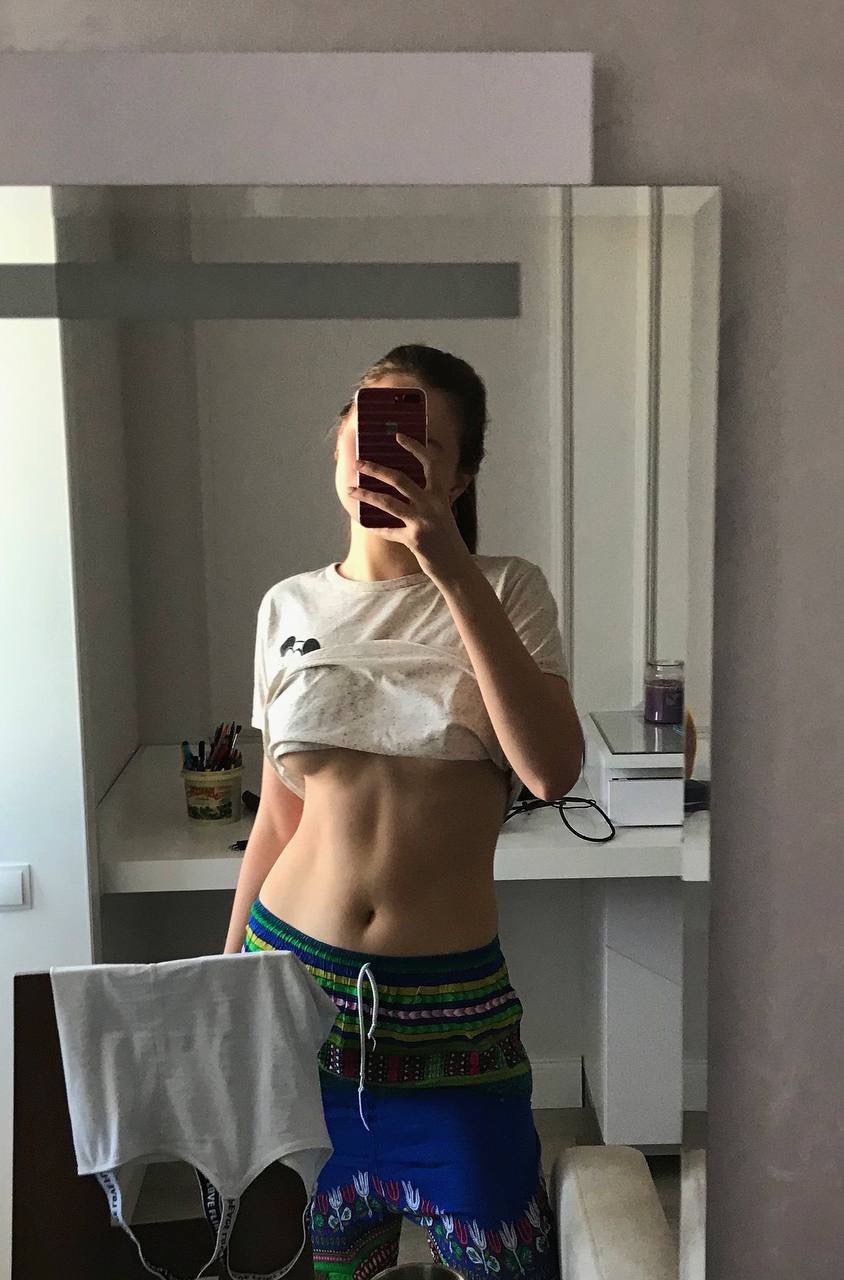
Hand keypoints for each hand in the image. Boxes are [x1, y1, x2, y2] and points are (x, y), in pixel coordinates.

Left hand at [347, 432, 472, 585]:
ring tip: (350, 489)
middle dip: (376, 469)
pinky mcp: (414, 540)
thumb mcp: (441, 512)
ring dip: (366, 495)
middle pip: (400, 479)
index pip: (429, 464)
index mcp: (440, 495)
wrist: (456, 566)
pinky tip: (362, 522)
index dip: (415, 448)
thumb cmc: (446, 538)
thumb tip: (399, 483)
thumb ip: (427, 497)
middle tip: (359, 462)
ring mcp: (422, 523)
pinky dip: (374, 527)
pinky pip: (388, 531)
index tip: (398, 436)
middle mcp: (432, 505)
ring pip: (388, 503)